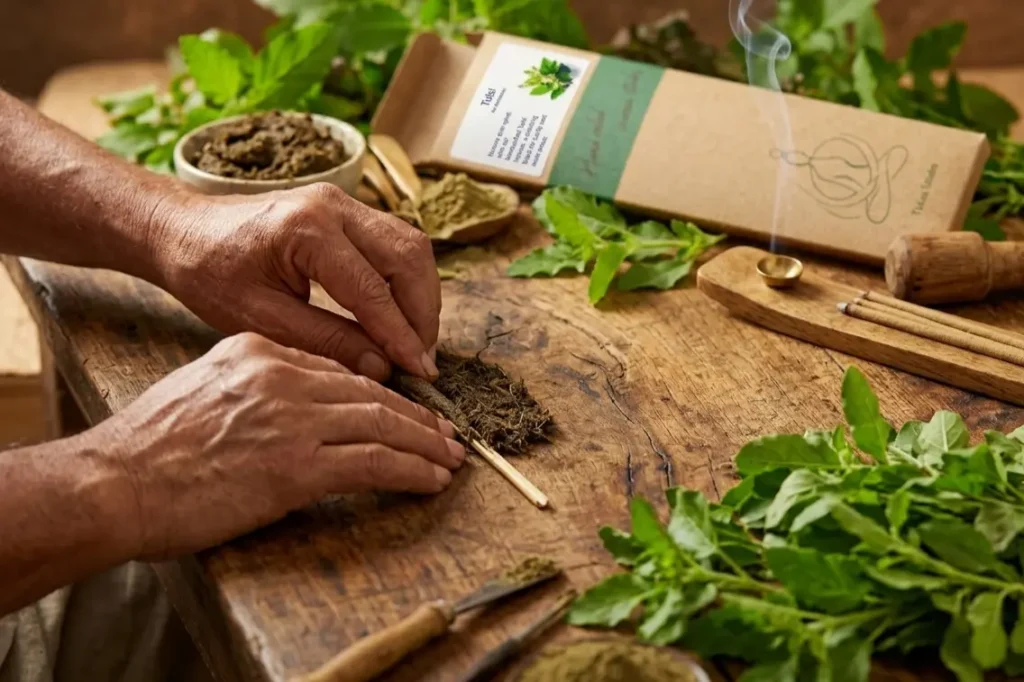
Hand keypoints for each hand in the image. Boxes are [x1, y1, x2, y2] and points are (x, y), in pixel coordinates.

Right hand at [90, 333, 464, 559]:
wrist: (114, 481)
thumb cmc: (149, 445)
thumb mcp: (206, 388)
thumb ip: (258, 387)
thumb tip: (302, 406)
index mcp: (259, 350)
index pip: (338, 368)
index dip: (382, 392)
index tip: (407, 409)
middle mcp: (281, 374)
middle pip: (370, 391)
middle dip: (416, 415)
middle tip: (446, 434)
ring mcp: (291, 418)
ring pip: (381, 422)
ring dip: (424, 443)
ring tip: (450, 458)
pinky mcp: (296, 465)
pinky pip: (373, 462)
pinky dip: (410, 470)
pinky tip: (431, 479)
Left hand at [152, 183, 440, 381]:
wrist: (183, 231)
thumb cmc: (210, 274)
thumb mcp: (262, 320)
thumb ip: (327, 342)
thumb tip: (383, 368)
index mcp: (307, 231)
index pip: (374, 291)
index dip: (402, 336)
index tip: (419, 373)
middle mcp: (334, 206)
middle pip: (409, 257)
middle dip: (423, 313)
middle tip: (422, 360)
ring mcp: (344, 202)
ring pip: (410, 245)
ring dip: (421, 296)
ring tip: (415, 342)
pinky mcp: (347, 210)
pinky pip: (395, 242)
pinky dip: (405, 281)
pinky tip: (399, 316)